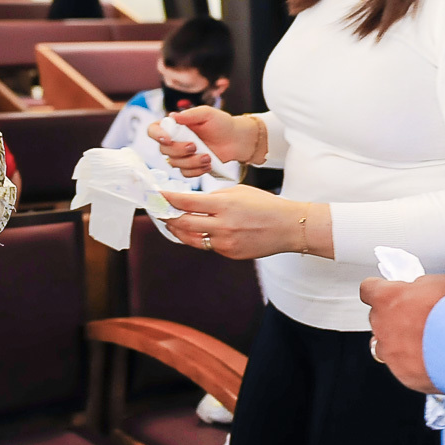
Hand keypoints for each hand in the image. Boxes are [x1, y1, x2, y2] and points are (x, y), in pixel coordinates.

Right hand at [148, 106, 254, 176]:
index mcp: (174, 126)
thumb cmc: (222, 124)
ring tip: (208, 156)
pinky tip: (208, 164)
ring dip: (191, 161)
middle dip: (179, 150)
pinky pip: (185, 173)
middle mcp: (174, 140)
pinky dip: (196, 170)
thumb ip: (190, 114)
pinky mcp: (190, 166)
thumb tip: (173, 116)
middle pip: (163, 150)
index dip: (157, 135)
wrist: (236, 140)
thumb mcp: (207, 114)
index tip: (168, 138)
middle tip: (195, 145)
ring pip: (174, 164)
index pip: (153, 130)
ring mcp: (181, 155)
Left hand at [161, 186, 325, 258]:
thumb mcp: (238, 192)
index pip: (186, 202)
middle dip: (167, 216)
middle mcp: (222, 225)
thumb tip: (191, 201)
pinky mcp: (230, 253)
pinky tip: (197, 231)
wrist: (289, 227)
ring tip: (172, 222)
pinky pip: (208, 246)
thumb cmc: (264, 205)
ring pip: (192, 238)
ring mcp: (226, 242)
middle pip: (183, 223)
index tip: (156, 195)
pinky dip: (200, 238)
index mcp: (224, 205)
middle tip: (158, 211)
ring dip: (179, 230)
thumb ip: (213, 196)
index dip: (167, 199)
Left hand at [361, 275, 444, 393]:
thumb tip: (421, 291)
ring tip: (423, 344)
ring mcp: (389, 350)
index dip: (379, 291)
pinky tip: (433, 362)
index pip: (369, 289)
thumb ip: (421, 288)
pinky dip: (413, 366)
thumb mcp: (438, 283)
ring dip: (398, 344)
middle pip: (377, 319)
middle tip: (417, 320)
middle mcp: (381, 324)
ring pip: (385, 346)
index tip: (388, 292)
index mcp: (386, 297)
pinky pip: (402, 368)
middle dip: (393, 319)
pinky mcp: (402, 373)